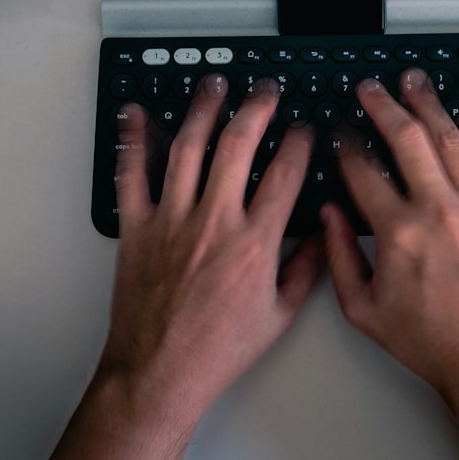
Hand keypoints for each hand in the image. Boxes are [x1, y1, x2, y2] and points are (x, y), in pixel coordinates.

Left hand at [99, 76, 325, 428]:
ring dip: (203, 109)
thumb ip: (308, 268)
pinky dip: (133, 141)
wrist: (159, 375)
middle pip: (239, 144)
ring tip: (214, 85)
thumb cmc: (217, 351)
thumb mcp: (279, 315)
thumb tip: (326, 231)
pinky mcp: (137, 228)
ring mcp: (172, 220)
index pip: (285, 173)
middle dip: (256, 107)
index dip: (299, 141)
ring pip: (189, 147)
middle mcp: (214, 222)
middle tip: (264, 90)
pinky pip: (132, 174)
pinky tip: (136, 114)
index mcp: (254, 243)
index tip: (304, 127)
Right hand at [322, 71, 458, 413]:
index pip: (363, 170)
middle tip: (371, 89)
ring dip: (429, 104)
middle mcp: (437, 212)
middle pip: (406, 138)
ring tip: (414, 81)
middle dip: (383, 105)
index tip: (340, 133)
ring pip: (449, 139)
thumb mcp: (363, 309)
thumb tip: (328, 214)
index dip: (346, 145)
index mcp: (397, 233)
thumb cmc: (427, 340)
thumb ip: (340, 256)